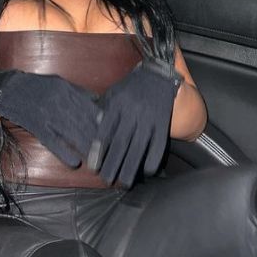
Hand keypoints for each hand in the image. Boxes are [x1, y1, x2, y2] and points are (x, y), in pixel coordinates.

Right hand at [0, 69, 101, 168]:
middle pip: (84, 122)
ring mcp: (47, 114)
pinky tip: (74, 162)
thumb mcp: (59, 82)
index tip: (116, 134)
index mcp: (67, 90)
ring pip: (71, 133)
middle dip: (99, 138)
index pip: (91, 108)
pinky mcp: (36, 125)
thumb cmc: (37, 86)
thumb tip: (99, 102)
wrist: (9, 89)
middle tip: (111, 152)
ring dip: (85, 147)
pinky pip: (52, 141)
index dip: (105, 123)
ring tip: (97, 160)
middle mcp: (59, 101)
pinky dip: (64, 152)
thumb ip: (79, 92)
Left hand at [86, 58, 183, 187]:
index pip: (106, 131)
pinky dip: (153, 159)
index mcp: (117, 105)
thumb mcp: (114, 94)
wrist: (159, 74)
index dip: (99, 150)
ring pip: (139, 147)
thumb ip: (104, 111)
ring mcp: (149, 118)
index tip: (94, 167)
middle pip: (121, 143)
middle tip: (107, 180)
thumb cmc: (131, 87)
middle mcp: (133, 112)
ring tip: (125, 182)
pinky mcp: (163, 123)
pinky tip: (148, 172)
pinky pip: (159, 144)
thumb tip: (93, 128)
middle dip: (113, 164)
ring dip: (132, 167)